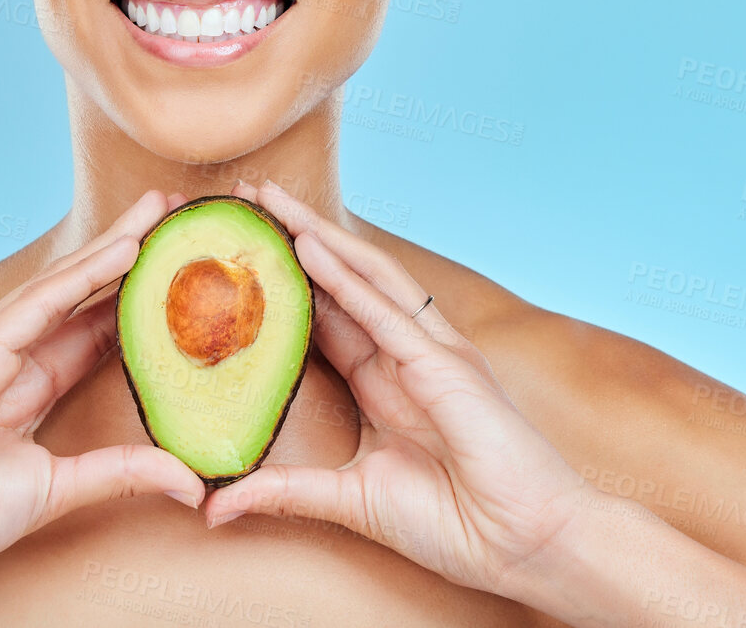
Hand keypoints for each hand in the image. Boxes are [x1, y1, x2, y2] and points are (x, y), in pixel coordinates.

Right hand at [0, 189, 205, 593]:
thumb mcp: (57, 491)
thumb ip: (121, 474)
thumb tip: (192, 486)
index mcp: (25, 383)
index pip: (92, 327)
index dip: (134, 296)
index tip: (179, 270)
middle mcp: (8, 354)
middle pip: (82, 291)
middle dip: (130, 252)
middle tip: (177, 213)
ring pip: (64, 284)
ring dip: (115, 246)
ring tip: (161, 212)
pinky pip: (37, 304)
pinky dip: (82, 274)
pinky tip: (123, 249)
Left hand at [200, 178, 587, 599]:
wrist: (529, 548)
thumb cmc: (455, 525)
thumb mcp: (350, 501)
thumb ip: (286, 494)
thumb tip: (216, 508)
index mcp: (383, 380)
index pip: (324, 313)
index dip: (281, 279)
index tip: (237, 249)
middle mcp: (403, 354)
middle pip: (338, 280)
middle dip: (292, 236)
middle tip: (245, 198)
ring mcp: (428, 352)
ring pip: (362, 276)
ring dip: (314, 235)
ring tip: (268, 199)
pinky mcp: (445, 365)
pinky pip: (384, 312)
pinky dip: (344, 277)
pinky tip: (307, 245)